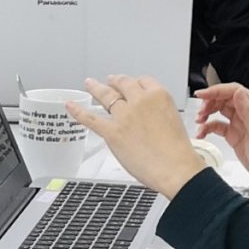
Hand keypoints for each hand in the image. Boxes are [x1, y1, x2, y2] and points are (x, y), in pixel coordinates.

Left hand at [66, 75, 207, 199]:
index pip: (143, 81)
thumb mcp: (173, 121)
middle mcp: (140, 101)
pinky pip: (91, 118)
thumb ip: (158, 114)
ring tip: (90, 84)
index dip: (135, 82)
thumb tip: (147, 118)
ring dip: (97, 88)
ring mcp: (124, 115)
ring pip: (106, 96)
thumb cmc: (178, 152)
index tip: (131, 84)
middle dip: (115, 81)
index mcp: (159, 96)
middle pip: (124, 84)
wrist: (174, 168)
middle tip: (110, 80)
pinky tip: (71, 106)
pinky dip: (78, 111)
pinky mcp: (112, 132)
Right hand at [192, 83, 248, 192]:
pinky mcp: (234, 135)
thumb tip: (238, 93)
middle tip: (200, 112)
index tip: (202, 95)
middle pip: (225, 99)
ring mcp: (240, 124)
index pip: (234, 91)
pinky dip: (208, 128)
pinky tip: (203, 133)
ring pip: (219, 111)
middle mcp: (248, 113)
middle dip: (210, 102)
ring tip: (200, 121)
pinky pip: (218, 126)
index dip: (217, 91)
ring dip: (207, 113)